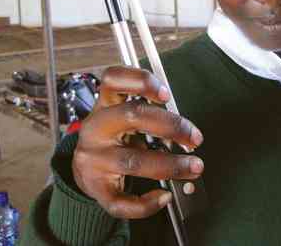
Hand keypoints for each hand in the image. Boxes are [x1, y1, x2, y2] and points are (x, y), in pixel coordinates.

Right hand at [72, 66, 203, 218]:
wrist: (85, 170)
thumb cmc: (114, 137)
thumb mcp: (124, 116)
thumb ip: (150, 114)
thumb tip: (185, 129)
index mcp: (105, 104)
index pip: (113, 79)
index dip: (141, 81)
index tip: (166, 94)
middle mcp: (96, 127)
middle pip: (132, 116)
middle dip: (171, 125)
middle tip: (195, 138)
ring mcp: (93, 158)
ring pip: (133, 161)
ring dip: (170, 165)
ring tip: (193, 167)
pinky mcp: (95, 187)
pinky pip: (120, 201)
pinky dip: (146, 203)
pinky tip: (163, 197)